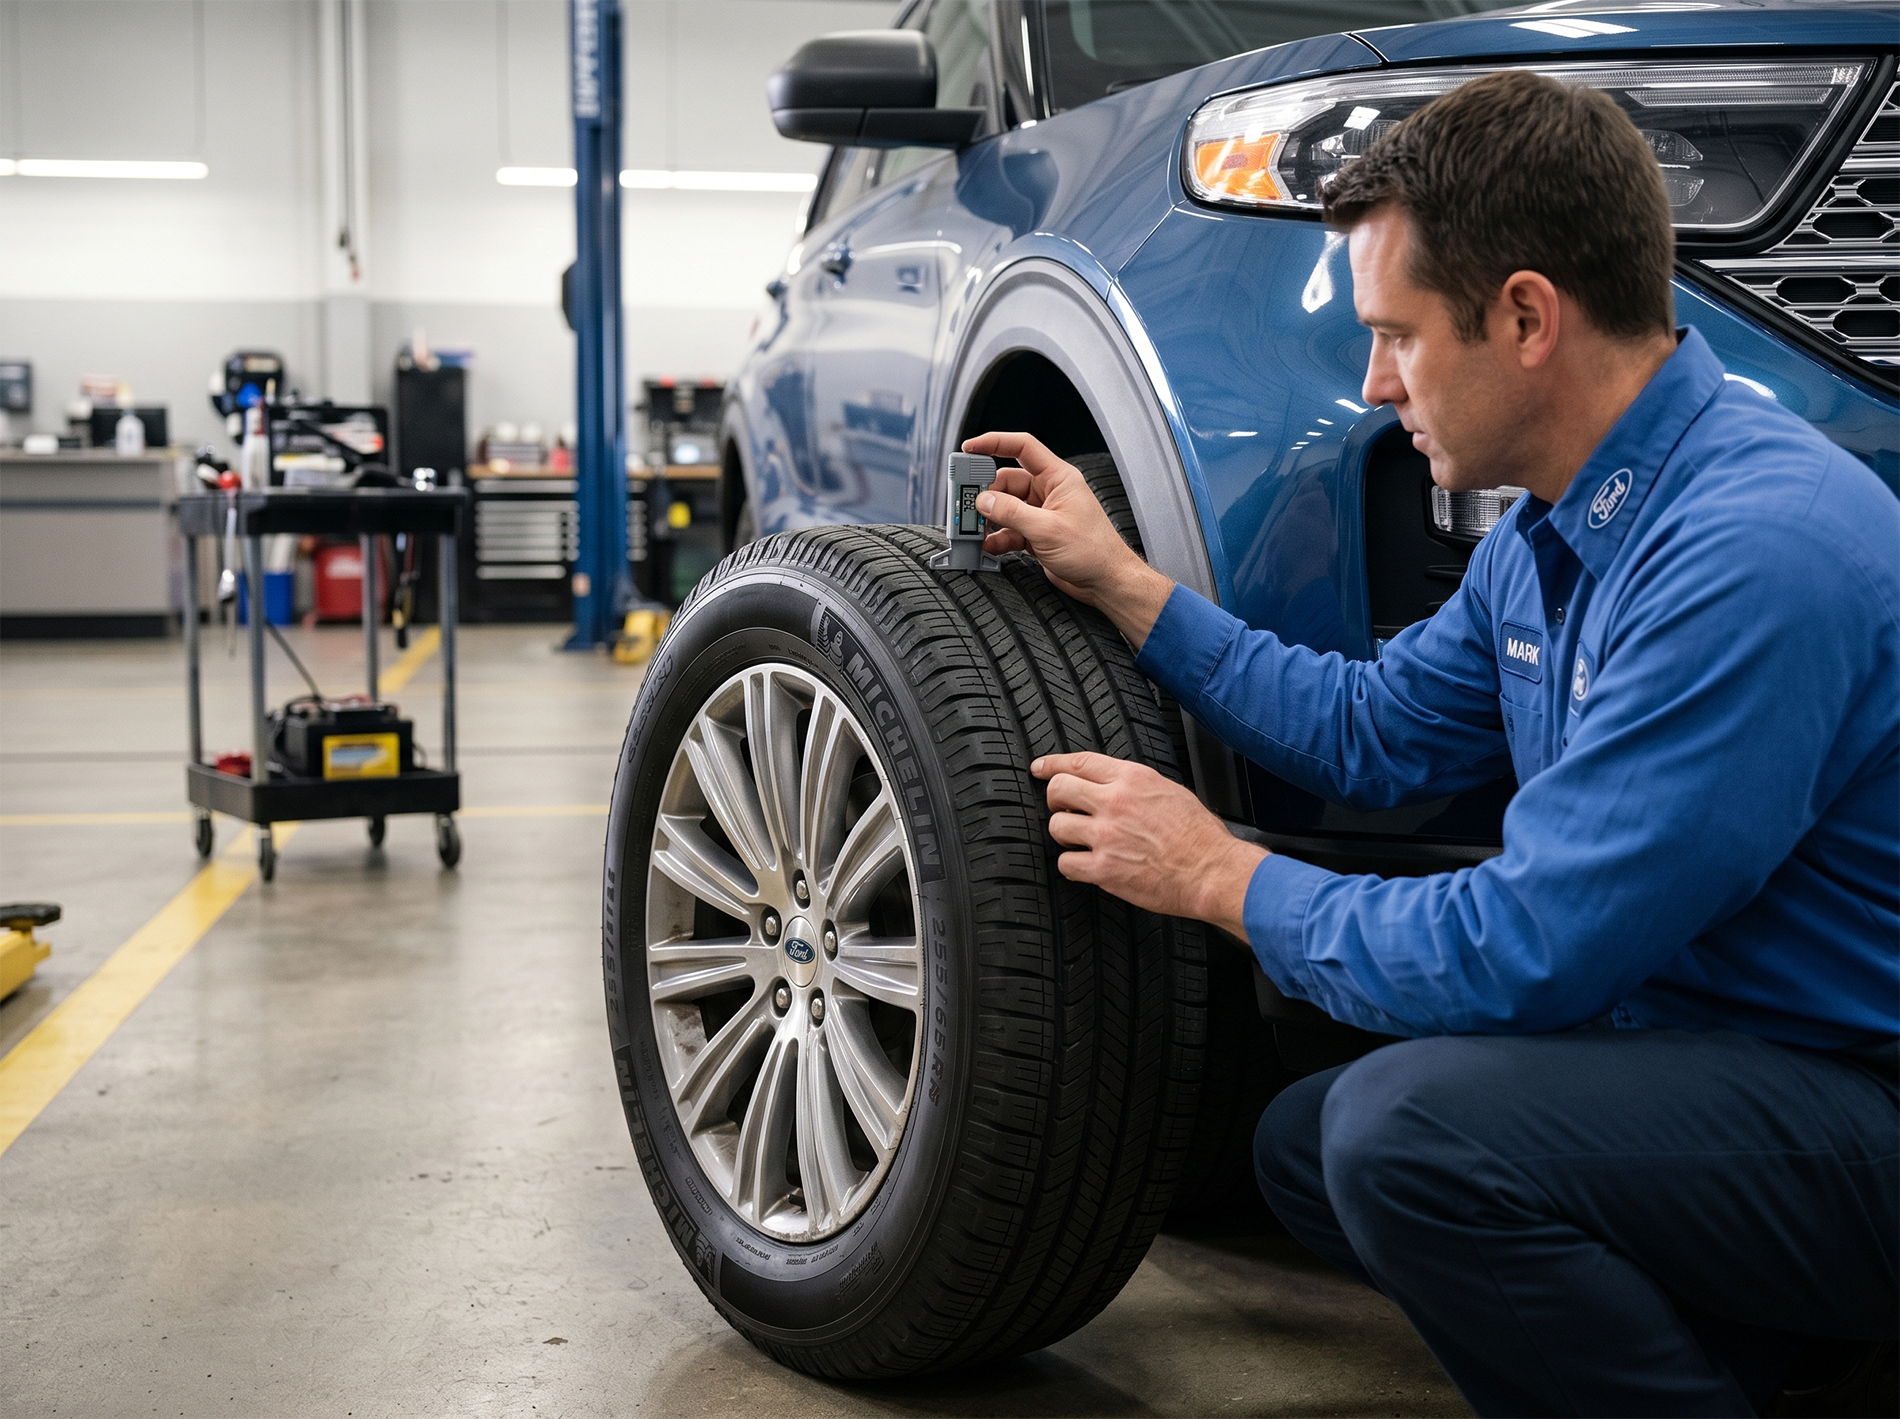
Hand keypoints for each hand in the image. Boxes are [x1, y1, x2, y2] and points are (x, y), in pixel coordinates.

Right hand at [962, 431, 1173, 649]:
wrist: (1105, 582)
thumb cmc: (1093, 551)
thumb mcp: (1047, 529)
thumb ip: (1012, 513)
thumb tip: (984, 501)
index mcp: (1058, 478)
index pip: (1023, 447)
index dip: (994, 443)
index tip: (970, 448)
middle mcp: (1049, 492)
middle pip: (1007, 482)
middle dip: (986, 494)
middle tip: (967, 504)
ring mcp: (1042, 514)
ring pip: (1005, 508)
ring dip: (990, 519)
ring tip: (976, 531)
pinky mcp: (1037, 535)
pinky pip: (1010, 530)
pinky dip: (998, 538)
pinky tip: (990, 547)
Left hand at [1034, 751, 1267, 938]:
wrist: (1212, 871)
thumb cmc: (1200, 836)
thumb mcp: (1169, 791)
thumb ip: (1135, 786)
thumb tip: (1112, 787)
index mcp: (1133, 779)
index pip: (1079, 762)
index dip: (1053, 764)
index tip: (1040, 768)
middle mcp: (1115, 802)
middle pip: (1058, 789)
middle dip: (1055, 799)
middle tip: (1062, 809)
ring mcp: (1106, 836)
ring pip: (1057, 827)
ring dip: (1065, 834)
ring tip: (1081, 842)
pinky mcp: (1104, 869)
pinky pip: (1066, 863)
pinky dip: (1073, 866)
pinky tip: (1086, 866)